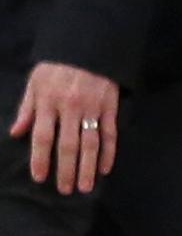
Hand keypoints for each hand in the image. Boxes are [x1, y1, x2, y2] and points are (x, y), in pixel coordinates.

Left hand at [12, 62, 118, 193]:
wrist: (90, 45)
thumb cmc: (57, 66)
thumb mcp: (35, 83)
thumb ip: (27, 109)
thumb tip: (16, 133)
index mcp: (49, 102)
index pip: (43, 137)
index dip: (41, 159)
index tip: (40, 177)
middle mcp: (71, 108)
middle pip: (69, 145)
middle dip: (66, 170)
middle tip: (65, 190)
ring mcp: (93, 108)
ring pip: (91, 143)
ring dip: (88, 167)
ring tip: (85, 187)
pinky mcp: (110, 106)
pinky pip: (110, 133)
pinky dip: (109, 152)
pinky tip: (105, 168)